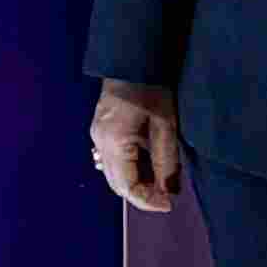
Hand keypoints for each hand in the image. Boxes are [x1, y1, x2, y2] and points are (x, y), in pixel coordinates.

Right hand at [91, 79, 181, 212]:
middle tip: (167, 196)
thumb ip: (166, 162)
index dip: (147, 201)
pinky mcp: (101, 130)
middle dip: (142, 194)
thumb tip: (169, 191)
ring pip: (114, 173)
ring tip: (160, 181)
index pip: (127, 186)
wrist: (133, 61)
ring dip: (135, 182)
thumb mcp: (165, 127)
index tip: (168, 205)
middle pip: (117, 183)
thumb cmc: (151, 89)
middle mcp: (100, 142)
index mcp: (114, 143)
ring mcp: (97, 136)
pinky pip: (111, 160)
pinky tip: (146, 165)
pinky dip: (129, 168)